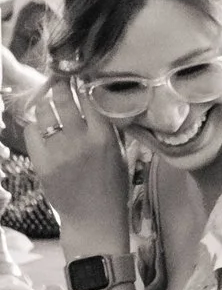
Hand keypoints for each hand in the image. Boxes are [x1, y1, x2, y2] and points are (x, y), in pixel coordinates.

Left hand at [21, 81, 130, 244]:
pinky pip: (32, 132)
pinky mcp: (42, 164)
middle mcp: (80, 141)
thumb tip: (101, 98)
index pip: (90, 97)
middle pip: (63, 100)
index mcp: (104, 137)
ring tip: (50, 104)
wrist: (94, 217)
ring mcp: (58, 152)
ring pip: (44, 114)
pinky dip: (36, 125)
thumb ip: (110, 127)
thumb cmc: (113, 184)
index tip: (81, 72)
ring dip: (46, 105)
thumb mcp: (120, 152)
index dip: (83, 81)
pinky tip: (42, 127)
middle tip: (59, 76)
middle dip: (59, 84)